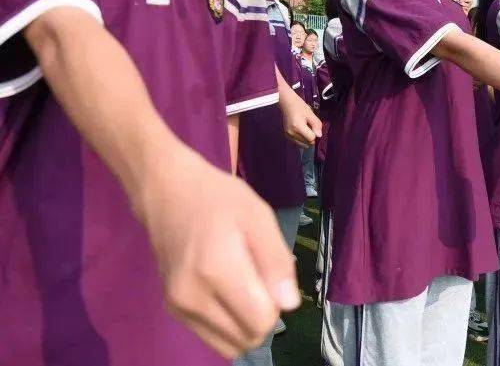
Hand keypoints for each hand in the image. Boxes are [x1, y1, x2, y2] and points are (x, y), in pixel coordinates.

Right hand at [134, 145, 300, 357]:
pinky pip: (212, 338)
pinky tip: (226, 292)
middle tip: (258, 278)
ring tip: (242, 285)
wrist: (168, 193)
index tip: (270, 275)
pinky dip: (228, 324)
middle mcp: (192, 297)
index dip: (276, 303)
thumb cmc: (219, 199)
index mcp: (217, 270)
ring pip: (230, 345)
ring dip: (245, 323)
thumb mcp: (259, 217)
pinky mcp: (172, 310)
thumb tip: (290, 305)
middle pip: (247, 337)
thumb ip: (276, 261)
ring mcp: (178, 307)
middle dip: (263, 315)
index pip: (260, 321)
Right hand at [279, 89, 321, 146]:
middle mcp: (291, 133)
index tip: (313, 127)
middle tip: (309, 127)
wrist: (287, 103)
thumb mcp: (310, 113)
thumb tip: (319, 136)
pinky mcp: (286, 136)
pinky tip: (301, 131)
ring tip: (304, 129)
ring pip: (302, 145)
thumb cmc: (299, 106)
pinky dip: (301, 140)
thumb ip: (316, 125)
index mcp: (297, 126)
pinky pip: (297, 143)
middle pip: (307, 143)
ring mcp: (288, 135)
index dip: (315, 134)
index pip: (311, 138)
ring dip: (306, 139)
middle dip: (311, 137)